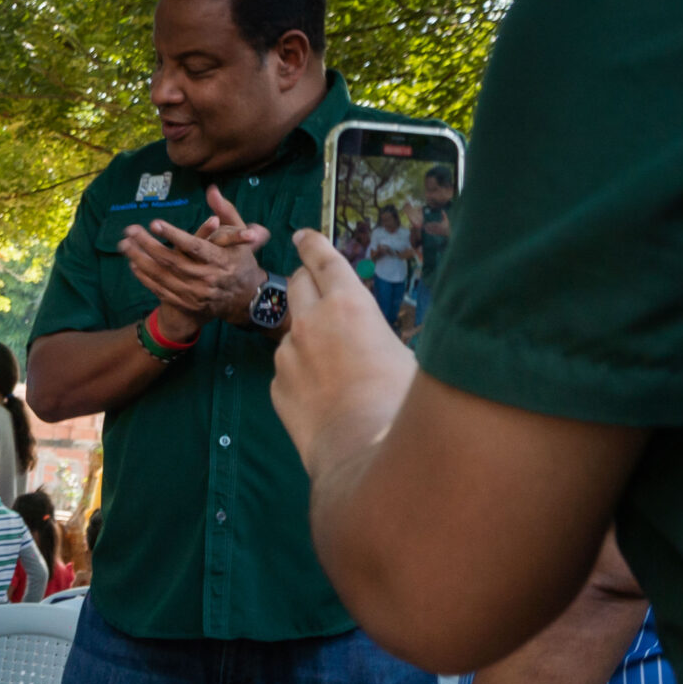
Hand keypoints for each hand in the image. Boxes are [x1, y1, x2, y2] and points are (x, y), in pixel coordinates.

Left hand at [117, 185, 270, 330]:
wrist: (243, 296)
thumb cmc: (240, 259)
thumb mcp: (241, 234)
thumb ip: (226, 211)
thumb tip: (211, 190)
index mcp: (221, 260)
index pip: (194, 247)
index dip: (173, 235)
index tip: (154, 223)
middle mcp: (207, 279)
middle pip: (172, 261)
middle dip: (148, 245)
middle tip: (130, 229)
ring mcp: (195, 293)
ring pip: (162, 276)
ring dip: (140, 259)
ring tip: (124, 244)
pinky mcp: (185, 303)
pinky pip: (160, 290)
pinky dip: (145, 277)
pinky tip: (133, 263)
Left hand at [273, 229, 418, 473]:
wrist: (363, 448)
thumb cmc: (399, 398)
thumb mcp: (407, 352)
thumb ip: (383, 332)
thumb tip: (382, 334)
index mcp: (348, 305)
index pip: (324, 261)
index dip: (313, 244)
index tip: (303, 235)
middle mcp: (309, 322)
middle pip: (296, 284)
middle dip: (305, 279)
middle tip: (315, 285)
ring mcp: (286, 355)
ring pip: (291, 331)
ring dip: (306, 333)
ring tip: (335, 361)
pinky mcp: (275, 385)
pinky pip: (287, 369)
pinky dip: (301, 371)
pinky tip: (324, 393)